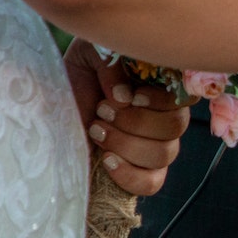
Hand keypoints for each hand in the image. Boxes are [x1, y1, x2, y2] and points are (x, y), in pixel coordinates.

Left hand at [63, 38, 195, 195]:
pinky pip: (153, 183)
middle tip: (102, 111)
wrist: (53, 107)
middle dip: (135, 121)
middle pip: (175, 127)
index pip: (185, 96)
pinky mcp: (141, 172)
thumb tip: (124, 95)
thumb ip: (112, 63)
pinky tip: (107, 160)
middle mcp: (165, 116)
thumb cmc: (78, 75)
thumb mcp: (91, 53)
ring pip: (164, 154)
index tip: (133, 96)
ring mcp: (156, 146)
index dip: (162, 100)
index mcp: (161, 86)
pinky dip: (130, 174)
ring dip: (126, 143)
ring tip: (96, 130)